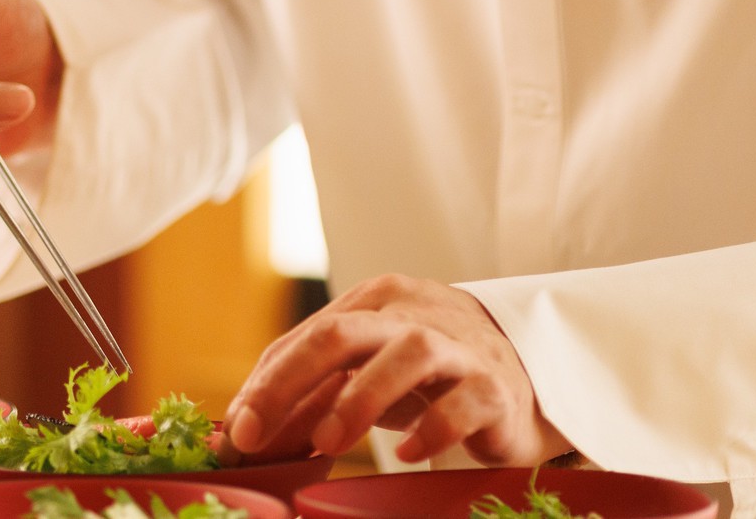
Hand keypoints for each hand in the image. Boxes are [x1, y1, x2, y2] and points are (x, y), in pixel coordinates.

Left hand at [225, 274, 567, 467]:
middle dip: (288, 383)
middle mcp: (412, 314)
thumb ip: (308, 401)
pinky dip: (433, 427)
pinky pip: (464, 400)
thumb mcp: (363, 379)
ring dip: (359, 400)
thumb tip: (239, 436)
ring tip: (329, 443)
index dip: (264, 386)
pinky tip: (409, 453)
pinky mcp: (496, 386)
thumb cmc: (427, 378)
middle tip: (254, 435)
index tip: (234, 433)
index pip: (305, 338)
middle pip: (341, 333)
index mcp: (372, 303)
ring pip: (405, 355)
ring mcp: (457, 347)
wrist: (521, 378)